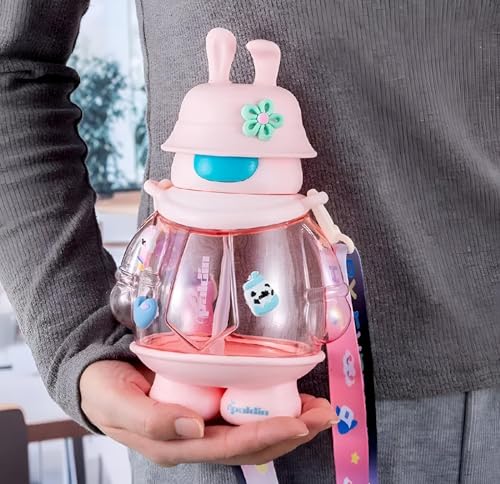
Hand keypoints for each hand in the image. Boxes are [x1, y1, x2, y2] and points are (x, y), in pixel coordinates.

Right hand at [80, 360, 337, 465]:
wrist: (98, 378)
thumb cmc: (106, 390)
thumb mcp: (119, 404)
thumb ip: (151, 420)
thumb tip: (195, 427)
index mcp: (177, 444)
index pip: (230, 446)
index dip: (266, 435)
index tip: (298, 423)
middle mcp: (197, 438)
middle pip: (252, 442)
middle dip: (292, 431)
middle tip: (324, 414)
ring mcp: (204, 423)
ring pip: (254, 429)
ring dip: (291, 421)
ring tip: (320, 408)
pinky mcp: (207, 405)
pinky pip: (244, 410)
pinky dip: (272, 404)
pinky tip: (292, 395)